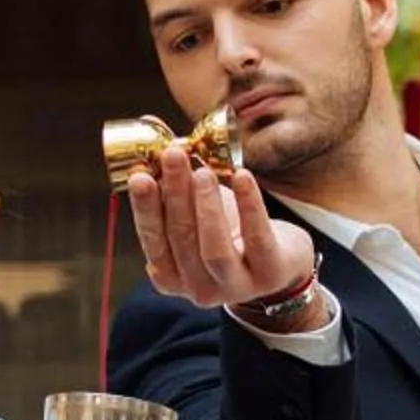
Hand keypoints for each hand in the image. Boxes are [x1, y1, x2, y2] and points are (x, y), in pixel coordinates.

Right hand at [127, 147, 321, 320]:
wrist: (280, 260)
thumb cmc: (229, 230)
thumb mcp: (197, 211)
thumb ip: (172, 184)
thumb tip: (149, 130)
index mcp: (173, 277)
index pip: (153, 244)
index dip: (145, 210)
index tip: (139, 175)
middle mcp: (199, 289)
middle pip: (182, 241)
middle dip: (175, 195)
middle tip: (172, 156)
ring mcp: (236, 287)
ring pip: (215, 250)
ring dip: (206, 206)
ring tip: (203, 171)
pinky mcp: (270, 274)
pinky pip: (257, 239)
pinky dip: (248, 205)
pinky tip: (242, 176)